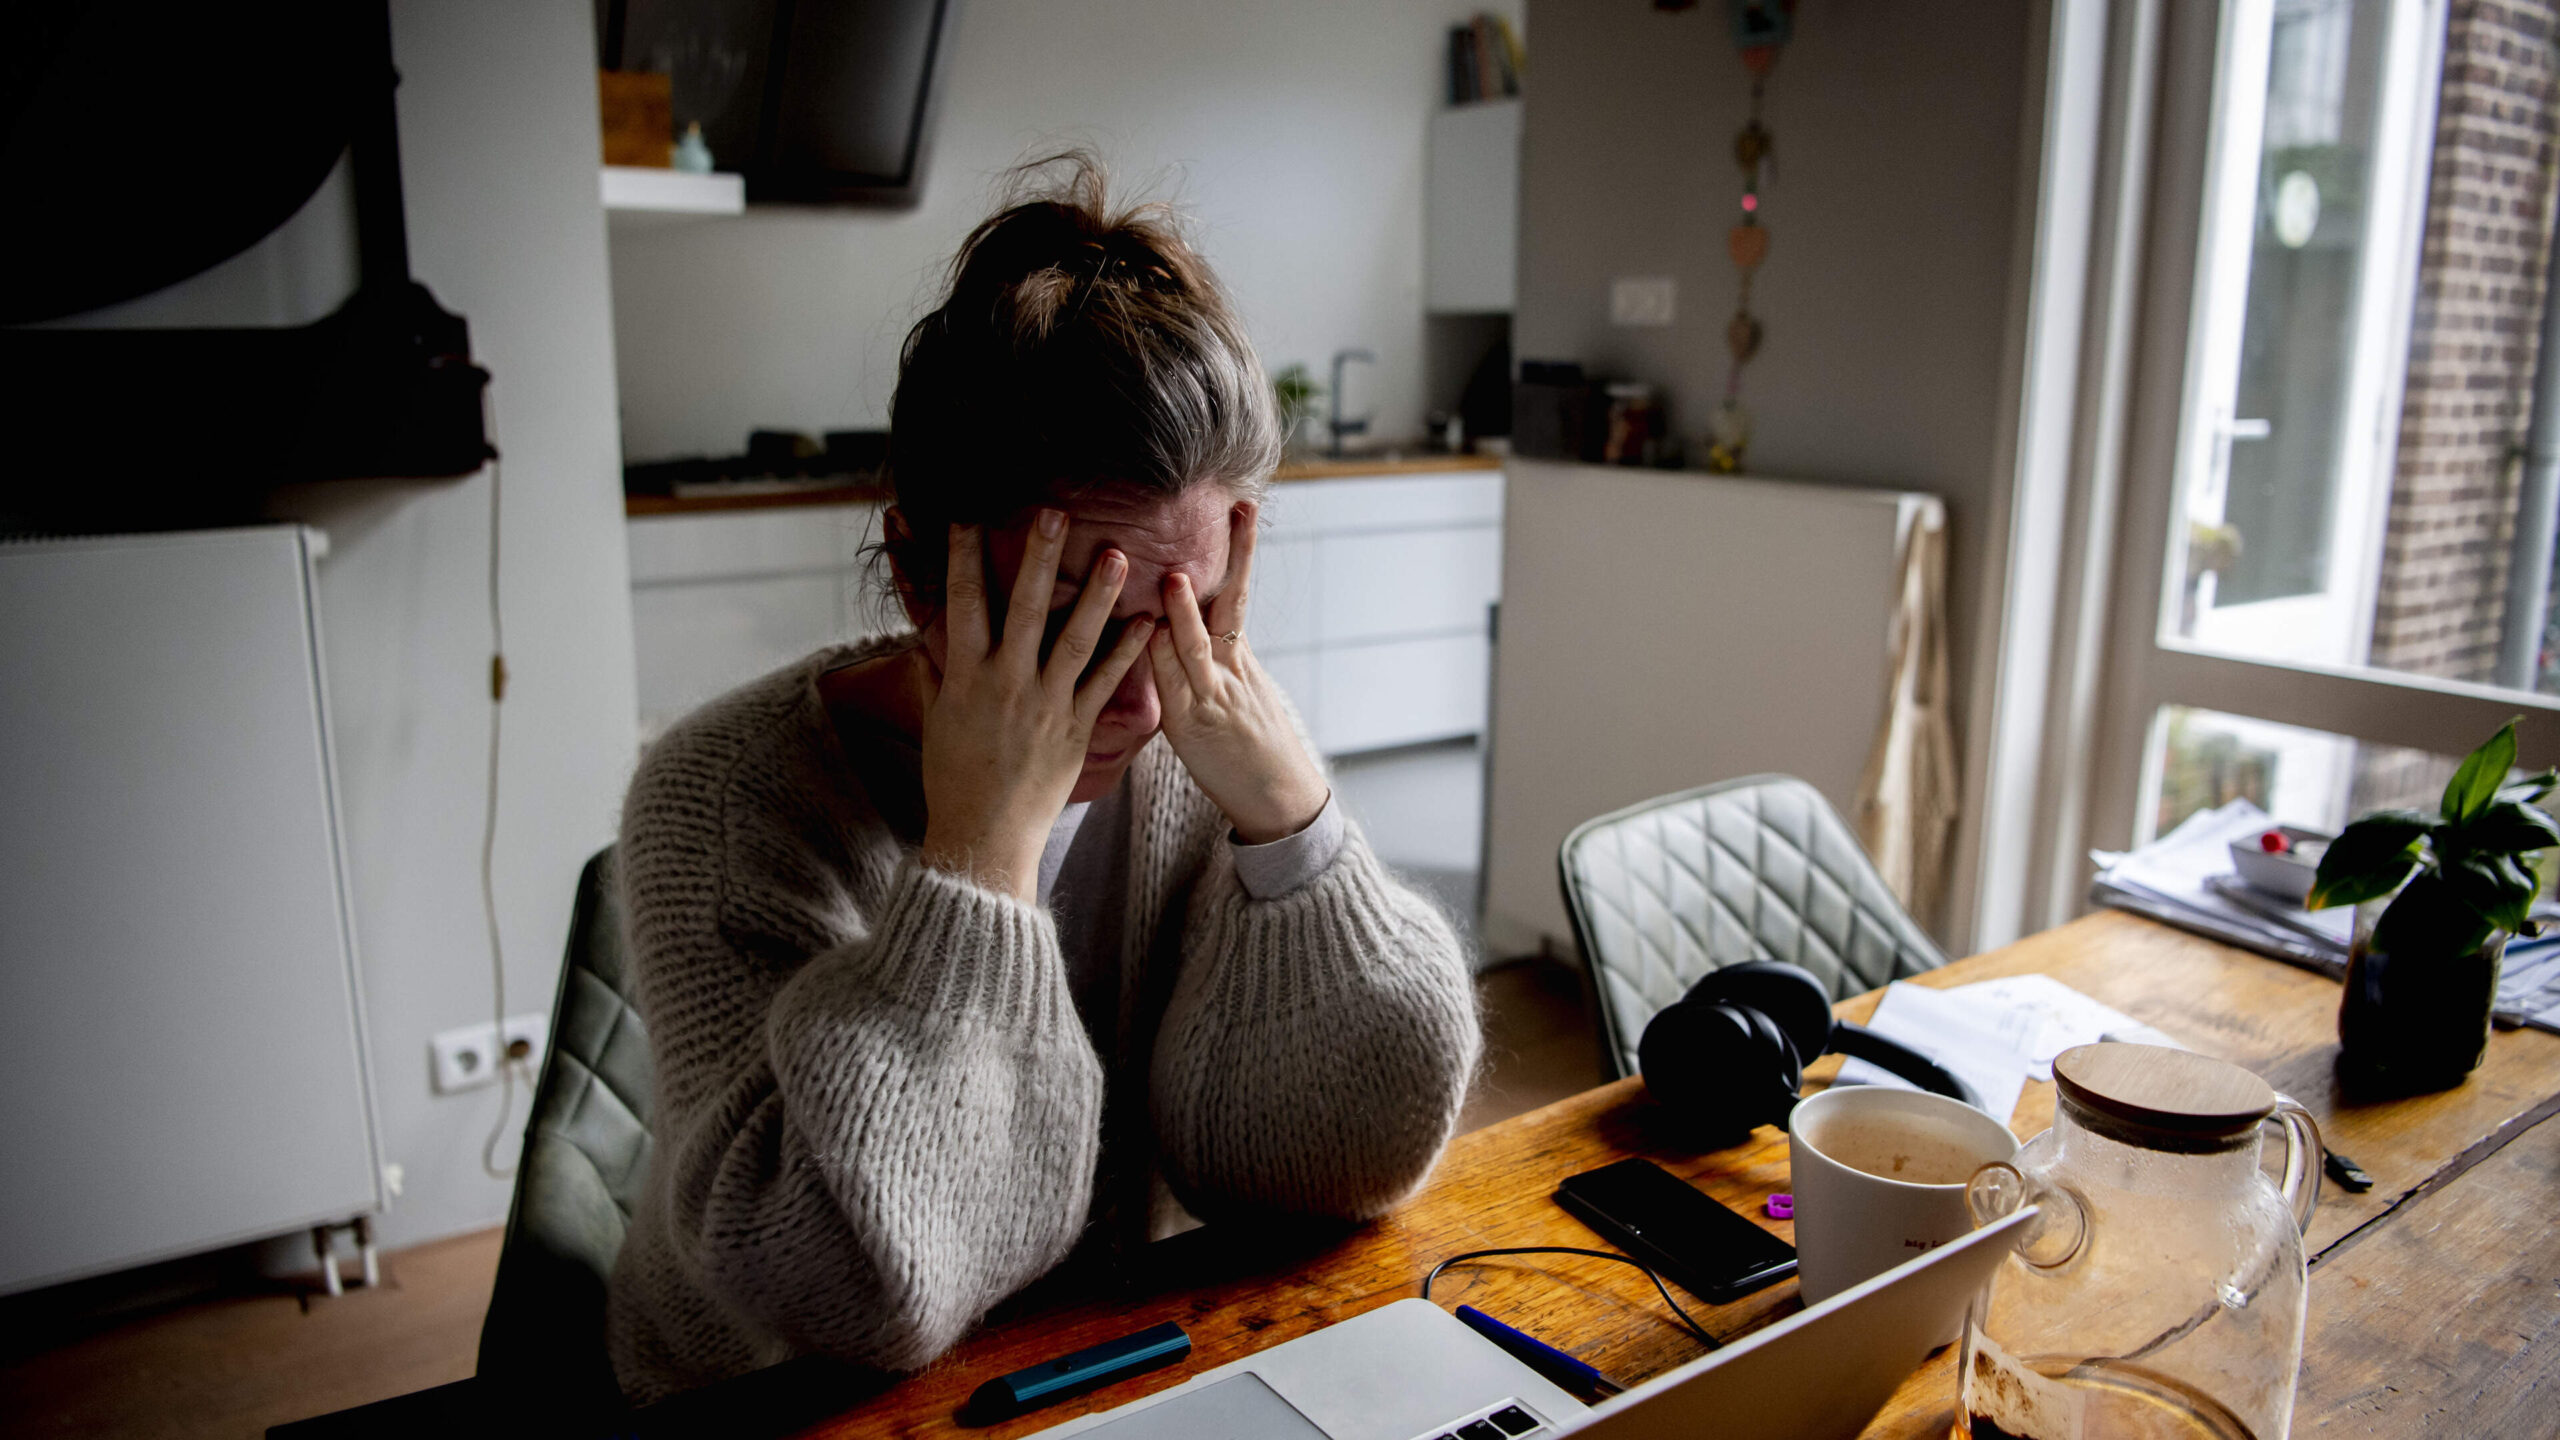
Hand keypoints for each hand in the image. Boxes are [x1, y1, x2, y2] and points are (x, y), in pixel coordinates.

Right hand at [919, 511, 1155, 900]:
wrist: (984, 838)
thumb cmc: (953, 779)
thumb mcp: (936, 722)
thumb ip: (936, 674)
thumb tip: (926, 636)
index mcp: (965, 678)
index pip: (962, 605)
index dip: (963, 559)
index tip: (968, 517)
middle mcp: (1006, 684)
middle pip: (1023, 610)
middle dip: (1037, 558)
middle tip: (1053, 512)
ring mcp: (1046, 705)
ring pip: (1075, 640)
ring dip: (1097, 595)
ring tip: (1116, 555)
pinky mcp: (1077, 729)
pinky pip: (1106, 684)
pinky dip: (1129, 652)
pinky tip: (1149, 620)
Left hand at [1149, 504, 1330, 843]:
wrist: (1278, 797)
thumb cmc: (1252, 746)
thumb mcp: (1242, 693)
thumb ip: (1213, 657)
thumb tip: (1183, 623)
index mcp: (1240, 655)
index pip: (1238, 590)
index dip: (1240, 551)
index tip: (1242, 507)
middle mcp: (1231, 667)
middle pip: (1233, 601)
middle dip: (1238, 555)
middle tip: (1239, 510)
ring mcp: (1214, 695)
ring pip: (1197, 645)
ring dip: (1183, 612)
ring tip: (1173, 579)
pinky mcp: (1193, 725)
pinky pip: (1175, 687)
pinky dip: (1161, 659)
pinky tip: (1148, 636)